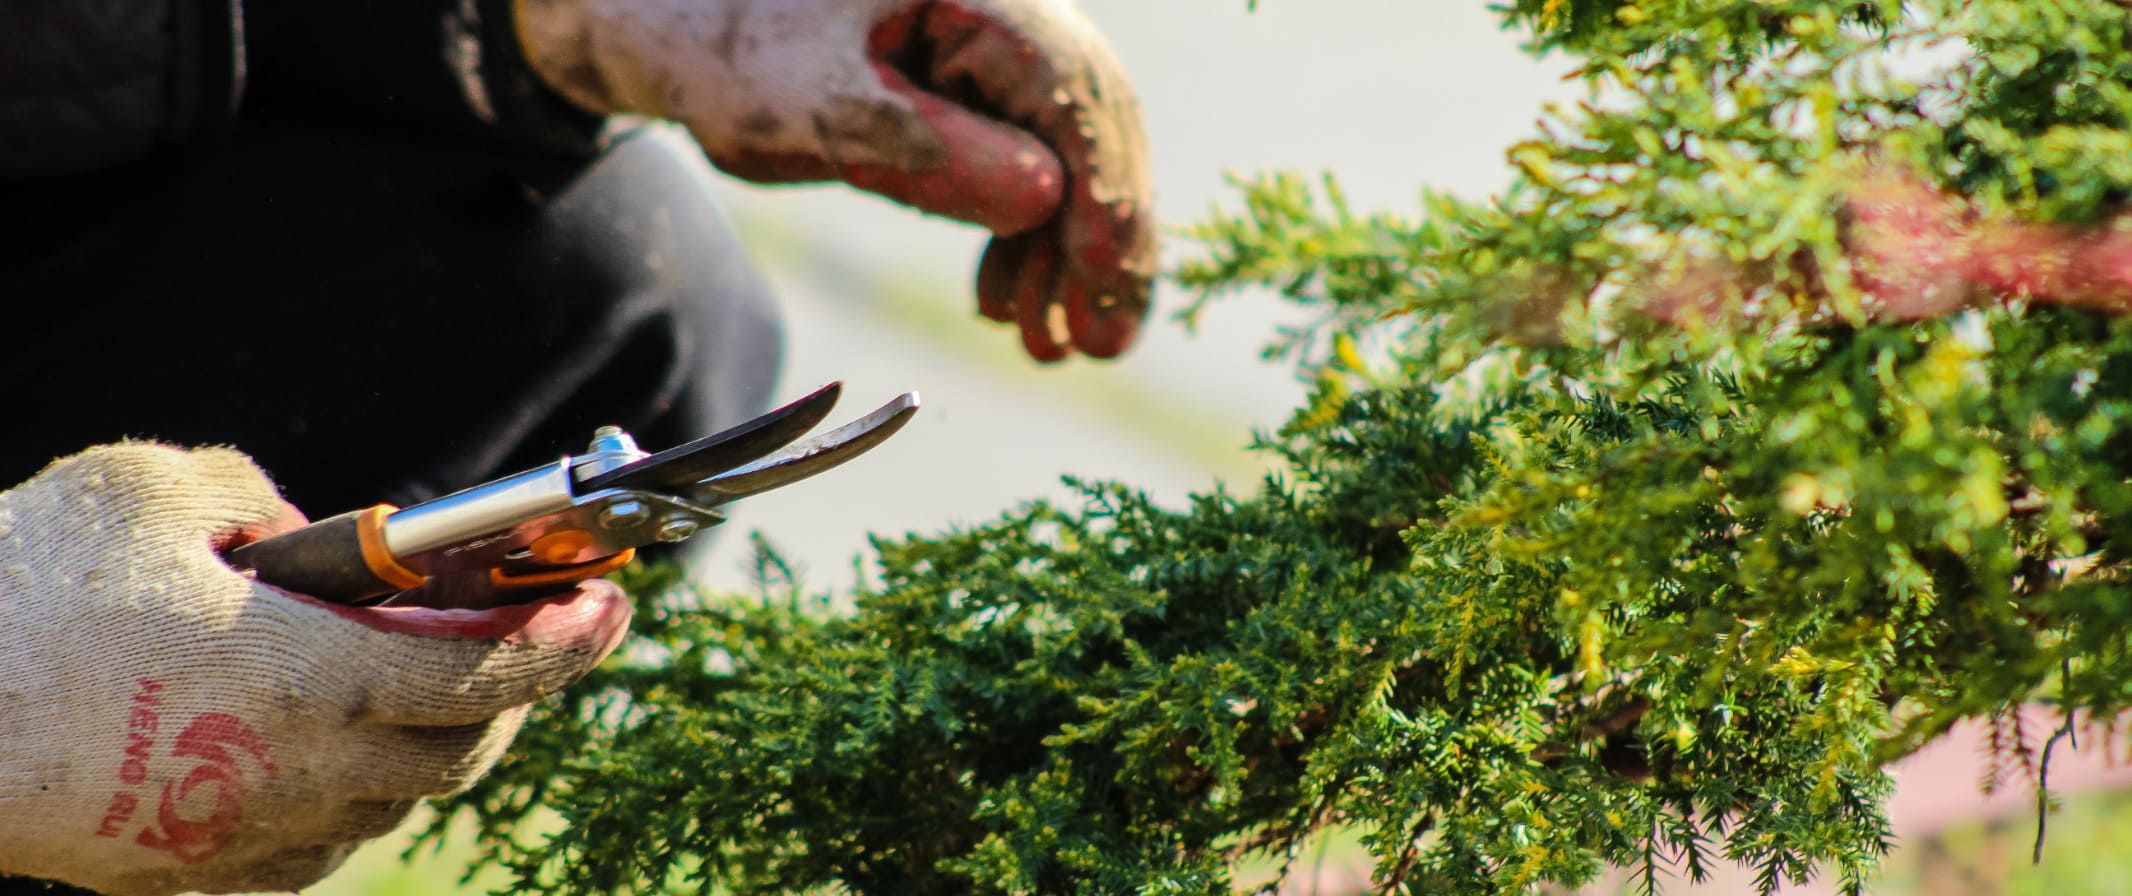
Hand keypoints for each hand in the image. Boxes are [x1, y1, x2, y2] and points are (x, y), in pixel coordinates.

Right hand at [0, 445, 630, 895]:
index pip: (490, 671)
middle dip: (517, 692)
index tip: (614, 605)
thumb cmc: (23, 593)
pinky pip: (317, 844)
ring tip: (438, 680)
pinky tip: (337, 749)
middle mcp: (302, 774)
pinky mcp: (188, 874)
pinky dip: (355, 795)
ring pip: (394, 804)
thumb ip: (263, 500)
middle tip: (534, 634)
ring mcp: (245, 837)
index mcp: (314, 679)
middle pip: (463, 748)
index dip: (567, 640)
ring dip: (435, 743)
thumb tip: (313, 534)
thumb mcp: (155, 491)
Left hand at [514, 0, 1155, 360]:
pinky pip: (1024, 160)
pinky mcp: (971, 88)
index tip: (1110, 288)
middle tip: (1101, 346)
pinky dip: (1022, 235)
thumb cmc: (730, 46)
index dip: (1107, 197)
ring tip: (1048, 346)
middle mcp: (1003, 11)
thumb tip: (1047, 200)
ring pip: (1065, 152)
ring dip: (1062, 253)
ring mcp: (992, 48)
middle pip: (1091, 123)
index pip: (1074, 93)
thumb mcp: (816, 106)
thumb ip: (926, 149)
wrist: (672, 25)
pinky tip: (1005, 301)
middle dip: (1101, 240)